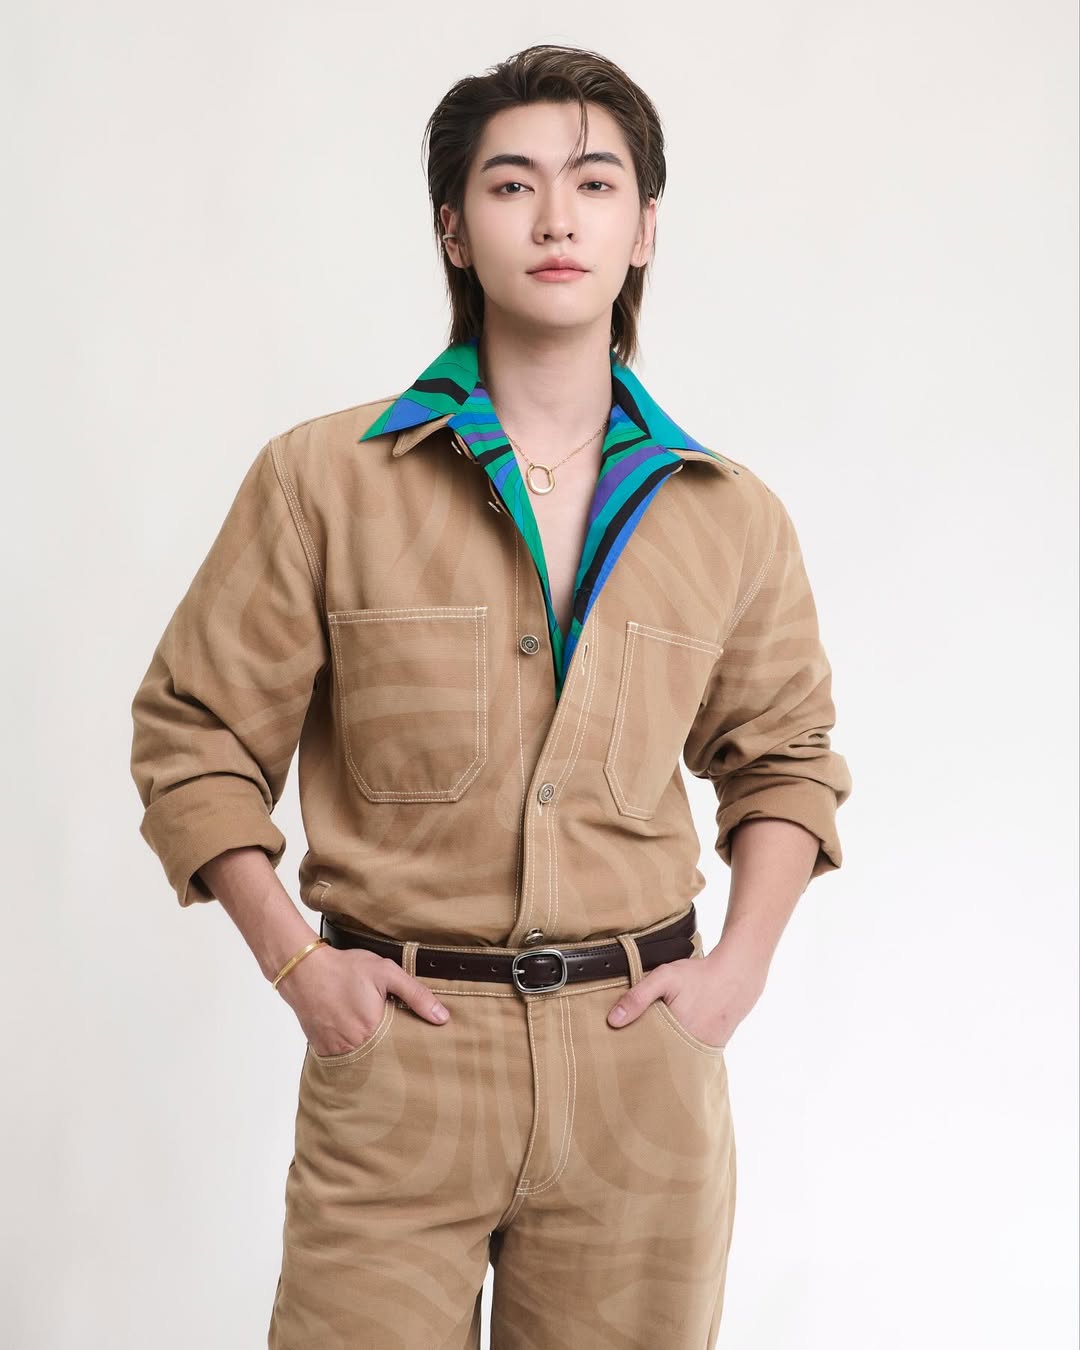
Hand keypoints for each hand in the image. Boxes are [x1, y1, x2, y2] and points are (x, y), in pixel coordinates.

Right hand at [276, 943, 449, 1055]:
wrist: (303, 970)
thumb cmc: (344, 969)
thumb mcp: (386, 972)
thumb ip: (416, 994)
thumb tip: (441, 1017)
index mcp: (374, 1030)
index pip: (401, 1049)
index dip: (408, 1046)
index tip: (415, 1044)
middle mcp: (354, 1046)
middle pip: (382, 1058)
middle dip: (390, 1052)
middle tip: (392, 1040)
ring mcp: (336, 1051)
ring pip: (362, 1061)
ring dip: (370, 1053)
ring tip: (373, 1038)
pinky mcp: (322, 1050)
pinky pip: (342, 1059)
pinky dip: (350, 1051)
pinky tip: (353, 1036)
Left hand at [606, 940, 767, 1048]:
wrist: (736, 976)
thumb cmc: (699, 976)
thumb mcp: (664, 978)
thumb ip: (637, 997)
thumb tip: (613, 1020)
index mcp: (674, 1038)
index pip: (644, 1054)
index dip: (631, 1051)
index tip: (618, 1047)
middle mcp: (688, 1051)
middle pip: (658, 1059)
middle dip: (645, 1054)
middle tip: (630, 1048)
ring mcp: (701, 1053)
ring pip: (673, 1058)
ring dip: (662, 1052)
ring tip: (651, 1042)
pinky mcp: (710, 1049)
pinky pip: (687, 1054)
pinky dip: (678, 1048)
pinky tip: (672, 1037)